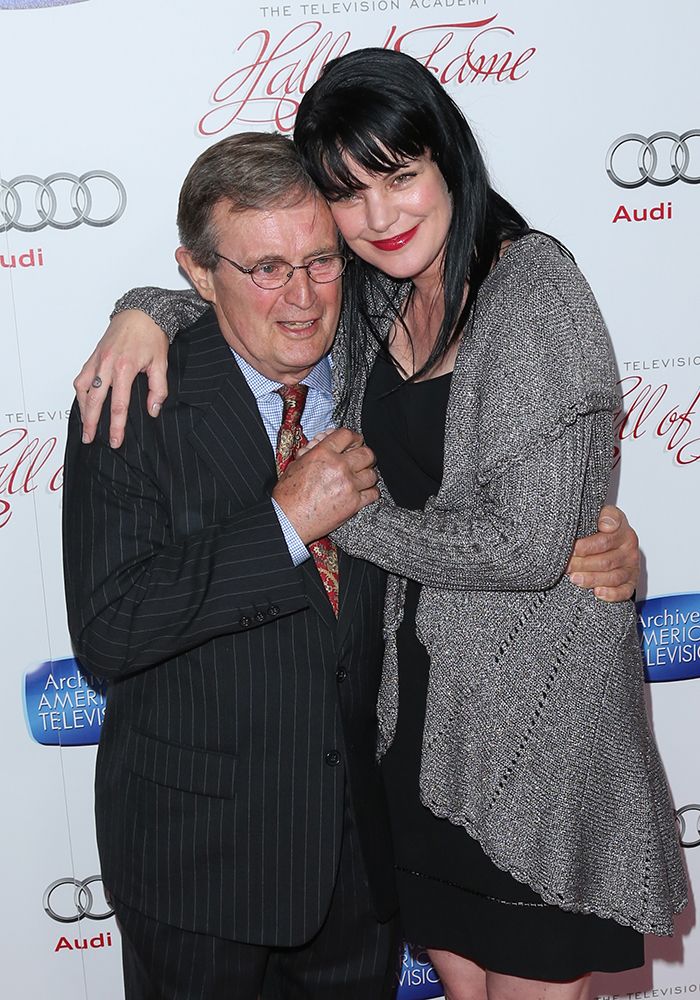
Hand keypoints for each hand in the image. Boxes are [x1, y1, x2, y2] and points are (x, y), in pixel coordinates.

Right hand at [73, 310, 169, 446]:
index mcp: (124, 369)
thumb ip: (158, 389)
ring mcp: (97, 360)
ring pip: (82, 389)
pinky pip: (81, 377)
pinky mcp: (93, 356)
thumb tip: (153, 410)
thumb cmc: (151, 335)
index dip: (116, 426)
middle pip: (94, 402)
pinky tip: (84, 402)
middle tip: (90, 439)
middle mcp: (106, 365)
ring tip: (85, 424)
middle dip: (91, 424)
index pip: (118, 405)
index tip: (116, 441)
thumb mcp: (161, 363)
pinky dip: (80, 392)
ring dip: (82, 409)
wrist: (141, 312)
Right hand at [273, 428, 378, 543]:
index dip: (354, 438)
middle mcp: (338, 467)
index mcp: (323, 453)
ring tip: (360, 478)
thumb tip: (325, 443)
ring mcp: (348, 485)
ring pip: (372, 474)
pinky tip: (363, 492)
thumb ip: (315, 451)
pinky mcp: (354, 504)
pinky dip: (370, 492)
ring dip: (367, 475)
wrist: (288, 519)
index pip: (348, 435)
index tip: (355, 443)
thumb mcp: (297, 464)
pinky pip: (373, 493)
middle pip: (367, 453)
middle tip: (361, 460)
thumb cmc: (288, 494)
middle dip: (365, 456)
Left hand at [566, 504, 639, 601]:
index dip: (587, 545)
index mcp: (622, 530)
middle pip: (605, 560)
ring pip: (613, 576)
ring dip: (592, 579)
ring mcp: (631, 566)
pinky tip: (597, 592)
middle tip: (566, 566)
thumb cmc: (603, 529)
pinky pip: (624, 591)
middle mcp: (629, 548)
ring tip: (574, 579)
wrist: (615, 542)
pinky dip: (612, 594)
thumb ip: (603, 515)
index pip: (605, 539)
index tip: (574, 548)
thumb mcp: (601, 515)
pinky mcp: (631, 582)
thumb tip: (605, 523)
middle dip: (582, 564)